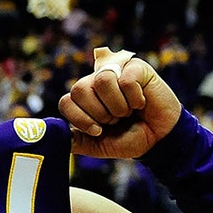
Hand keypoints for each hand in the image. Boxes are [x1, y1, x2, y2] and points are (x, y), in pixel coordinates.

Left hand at [58, 47, 182, 159]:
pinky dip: (134, 98)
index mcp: (84, 100)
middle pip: (79, 89)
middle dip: (99, 113)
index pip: (66, 101)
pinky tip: (141, 103)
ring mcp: (115, 72)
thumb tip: (53, 135)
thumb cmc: (129, 139)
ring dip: (117, 105)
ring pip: (102, 81)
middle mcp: (95, 83)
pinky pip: (125, 79)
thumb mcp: (98, 145)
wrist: (159, 140)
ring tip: (128, 111)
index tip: (98, 131)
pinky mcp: (134, 67)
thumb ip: (76, 141)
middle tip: (116, 119)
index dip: (81, 119)